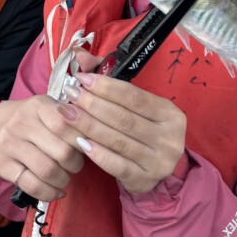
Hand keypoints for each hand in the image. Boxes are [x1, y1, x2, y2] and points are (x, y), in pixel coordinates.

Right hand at [0, 96, 84, 201]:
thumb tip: (96, 139)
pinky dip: (50, 193)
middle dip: (75, 164)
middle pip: (61, 151)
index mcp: (38, 105)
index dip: (81, 141)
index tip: (86, 147)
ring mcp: (9, 144)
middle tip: (76, 164)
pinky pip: (32, 186)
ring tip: (65, 177)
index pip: (66, 125)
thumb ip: (71, 119)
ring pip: (47, 170)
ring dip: (63, 179)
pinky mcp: (2, 165)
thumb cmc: (33, 118)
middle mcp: (21, 122)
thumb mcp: (50, 109)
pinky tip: (57, 191)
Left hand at [58, 49, 186, 193]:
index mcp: (169, 113)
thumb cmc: (140, 126)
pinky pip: (117, 166)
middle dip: (93, 105)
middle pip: (124, 118)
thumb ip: (106, 76)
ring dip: (89, 126)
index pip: (134, 97)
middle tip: (70, 95)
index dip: (106, 87)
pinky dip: (97, 154)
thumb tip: (79, 54)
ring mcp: (159, 162)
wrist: (156, 167)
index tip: (81, 79)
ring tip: (66, 114)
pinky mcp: (145, 181)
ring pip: (118, 141)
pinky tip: (79, 142)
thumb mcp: (132, 103)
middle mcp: (170, 138)